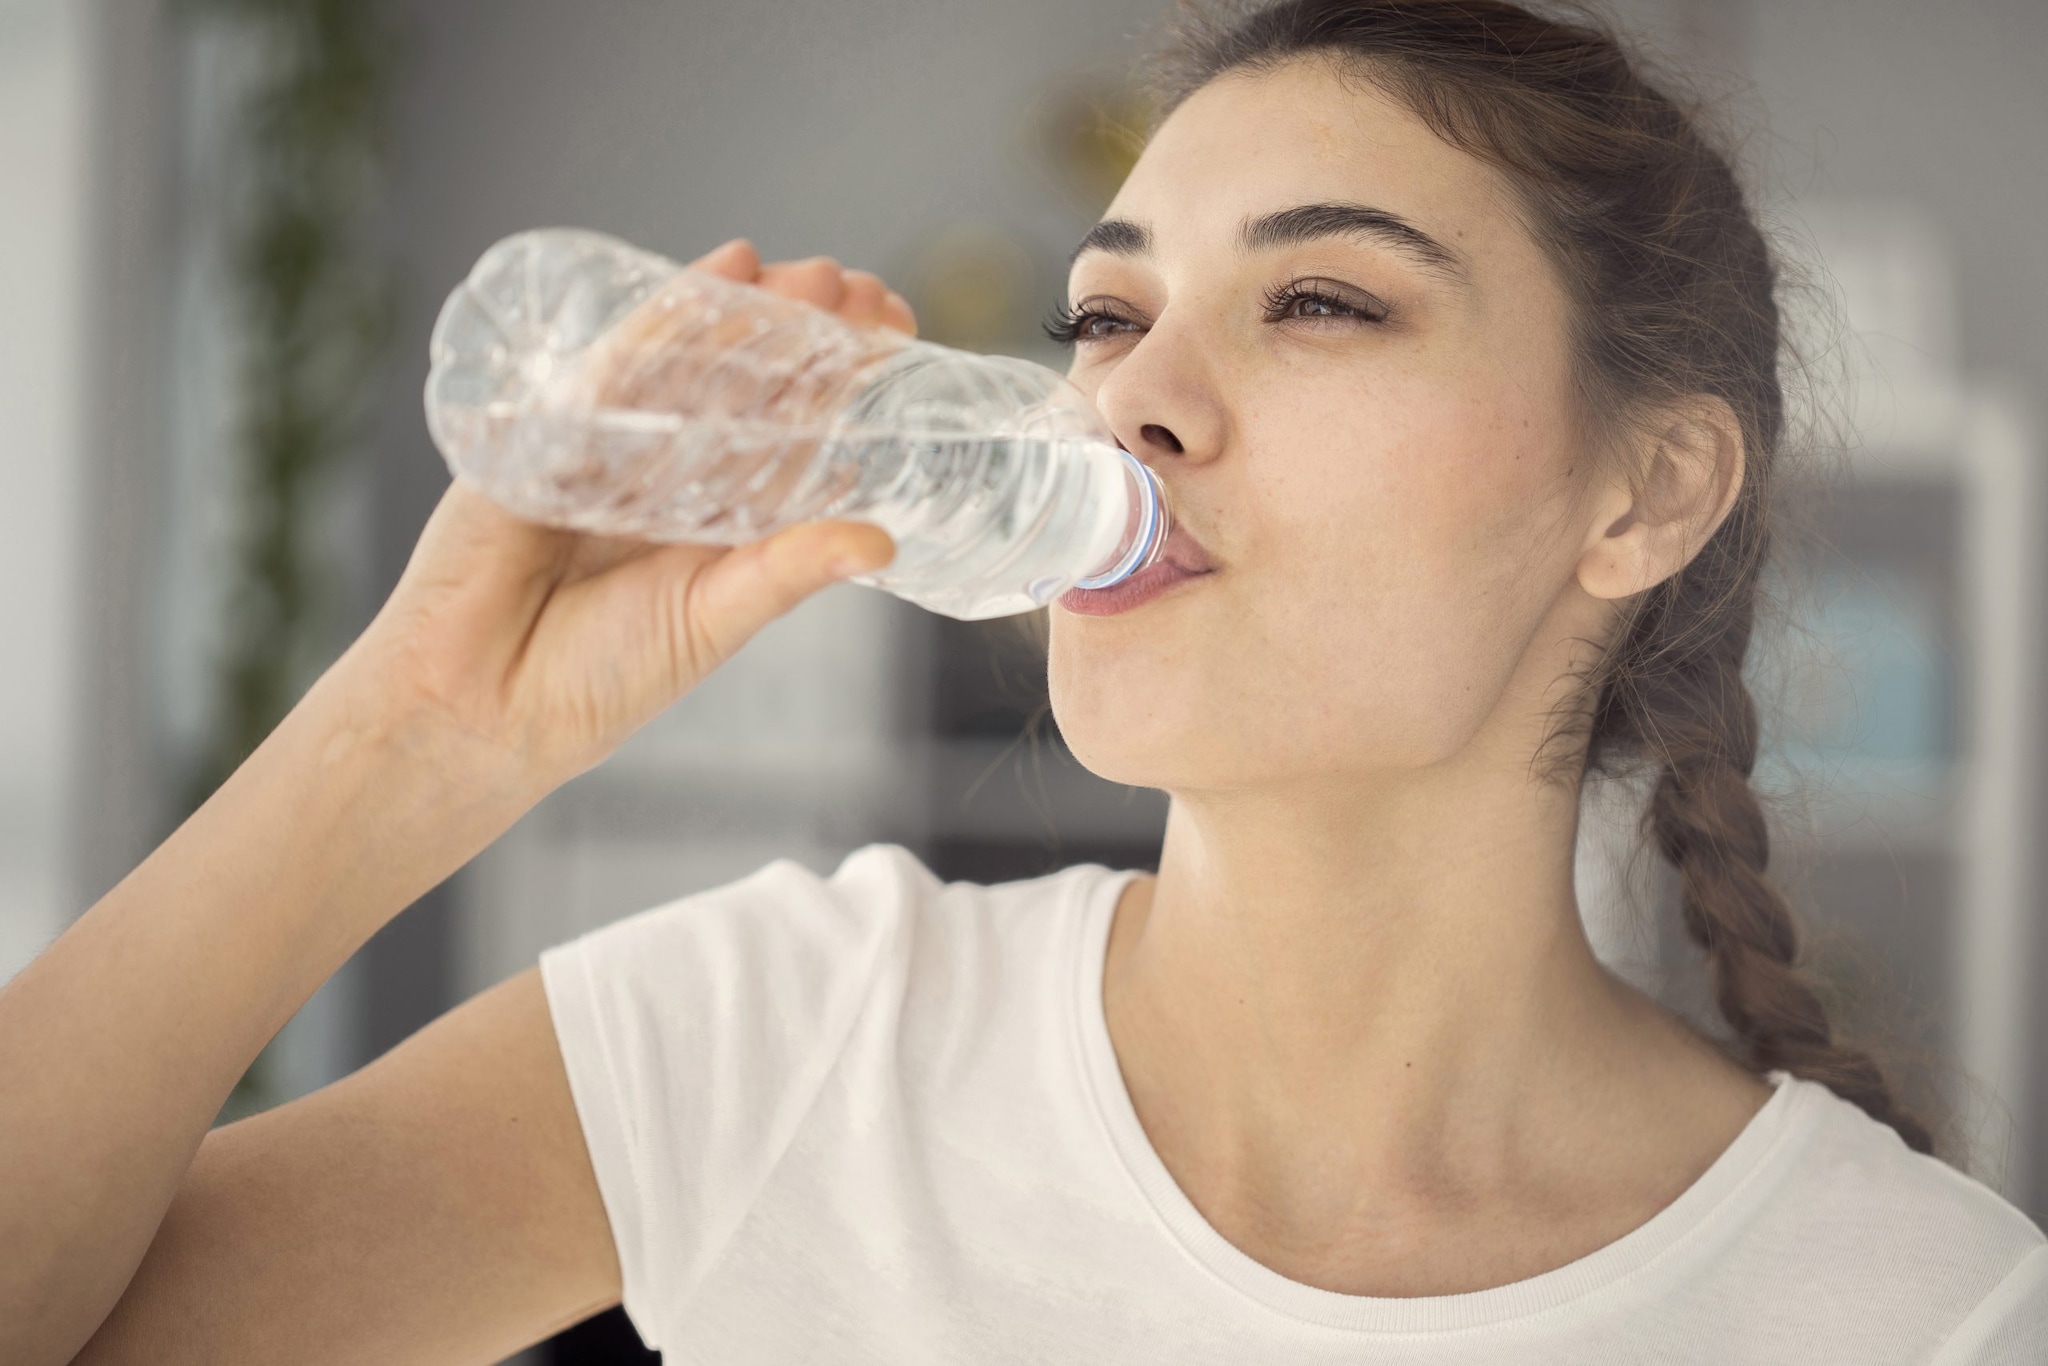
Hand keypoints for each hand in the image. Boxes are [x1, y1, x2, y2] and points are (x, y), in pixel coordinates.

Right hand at [344, 239, 916, 792]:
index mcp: (718, 519)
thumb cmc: (598, 679)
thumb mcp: (714, 619)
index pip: (793, 433)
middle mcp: (671, 475)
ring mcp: (610, 446)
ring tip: (814, 278)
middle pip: (750, 386)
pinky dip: (671, 317)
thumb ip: (788, 571)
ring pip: (694, 365)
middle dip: (807, 335)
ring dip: (754, 315)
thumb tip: (883, 541)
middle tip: (862, 292)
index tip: (895, 339)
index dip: (841, 385)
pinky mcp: (549, 430)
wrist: (480, 703)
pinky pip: (618, 362)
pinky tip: (723, 274)